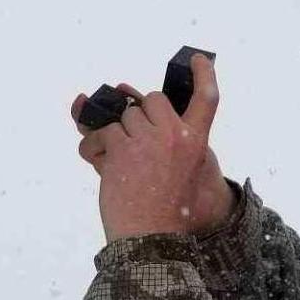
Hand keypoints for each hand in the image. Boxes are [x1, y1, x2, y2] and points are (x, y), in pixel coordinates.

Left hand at [70, 53, 232, 240]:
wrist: (151, 240)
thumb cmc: (164, 210)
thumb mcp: (175, 173)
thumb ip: (156, 139)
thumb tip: (108, 98)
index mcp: (196, 143)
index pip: (207, 99)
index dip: (203, 74)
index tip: (196, 59)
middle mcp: (175, 137)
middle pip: (153, 101)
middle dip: (138, 115)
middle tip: (132, 141)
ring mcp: (148, 141)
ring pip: (123, 117)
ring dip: (112, 135)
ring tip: (110, 159)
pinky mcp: (121, 148)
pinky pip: (99, 133)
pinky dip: (92, 147)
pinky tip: (95, 160)